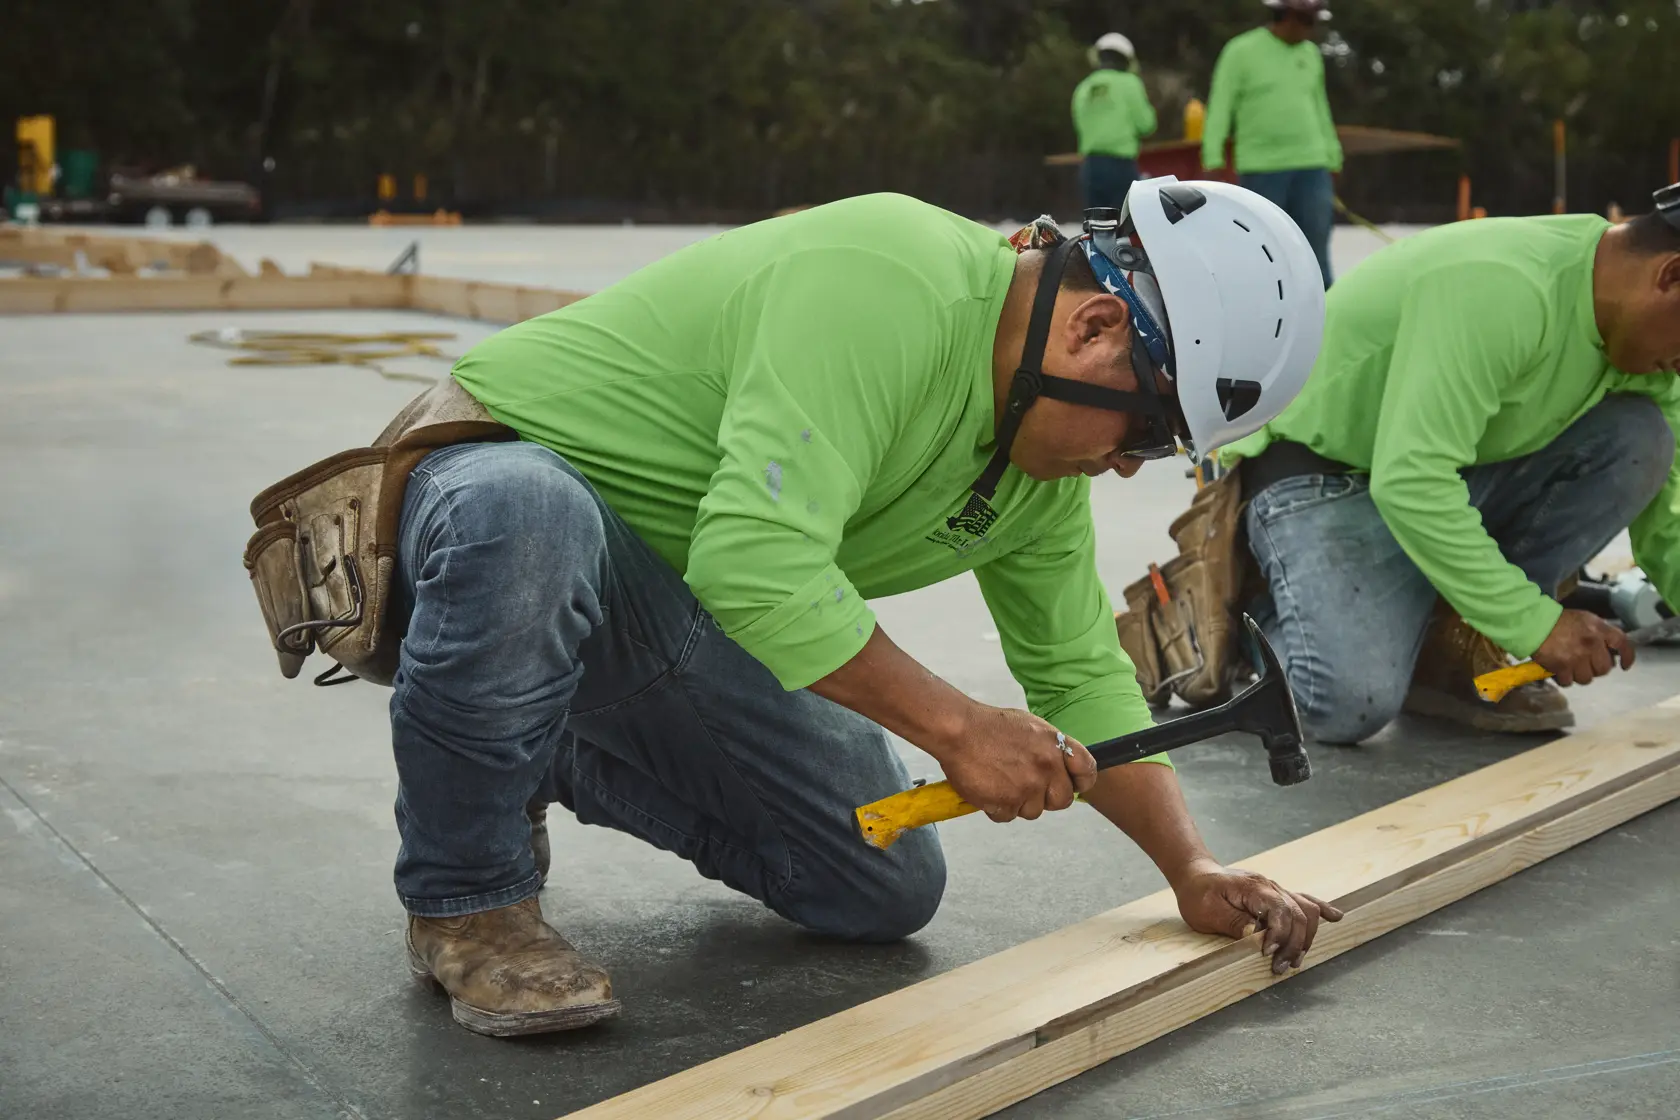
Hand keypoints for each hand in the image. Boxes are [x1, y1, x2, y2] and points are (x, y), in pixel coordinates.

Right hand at [937, 704, 1097, 823]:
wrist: (958, 730)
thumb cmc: (990, 726)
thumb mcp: (1031, 727)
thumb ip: (1050, 749)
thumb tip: (1060, 768)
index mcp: (1055, 746)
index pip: (1087, 771)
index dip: (1081, 782)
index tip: (1073, 785)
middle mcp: (1047, 768)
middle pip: (1062, 800)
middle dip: (1046, 798)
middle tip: (1026, 786)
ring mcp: (1027, 787)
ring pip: (1033, 811)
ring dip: (1018, 803)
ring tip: (1000, 782)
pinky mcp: (1006, 803)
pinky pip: (1007, 816)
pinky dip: (996, 807)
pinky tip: (987, 788)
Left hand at [1173, 858, 1342, 973]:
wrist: (1196, 875)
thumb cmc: (1198, 893)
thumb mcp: (1207, 911)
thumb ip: (1234, 922)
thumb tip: (1258, 936)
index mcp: (1252, 888)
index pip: (1280, 910)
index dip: (1279, 934)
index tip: (1267, 953)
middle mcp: (1270, 887)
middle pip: (1299, 914)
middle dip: (1294, 944)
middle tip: (1279, 967)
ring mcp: (1276, 890)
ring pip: (1306, 910)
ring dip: (1306, 937)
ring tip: (1294, 960)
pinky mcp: (1277, 896)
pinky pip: (1305, 900)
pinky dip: (1321, 910)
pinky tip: (1336, 917)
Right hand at [1533, 609, 1634, 686]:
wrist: (1532, 624)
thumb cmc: (1558, 621)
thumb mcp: (1584, 619)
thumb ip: (1599, 632)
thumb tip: (1609, 650)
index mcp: (1598, 629)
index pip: (1622, 644)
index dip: (1627, 657)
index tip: (1625, 666)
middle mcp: (1591, 644)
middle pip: (1604, 669)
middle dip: (1596, 668)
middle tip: (1587, 664)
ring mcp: (1577, 657)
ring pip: (1587, 678)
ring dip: (1579, 675)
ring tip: (1571, 668)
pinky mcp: (1562, 667)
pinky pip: (1569, 682)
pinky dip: (1564, 679)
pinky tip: (1559, 672)